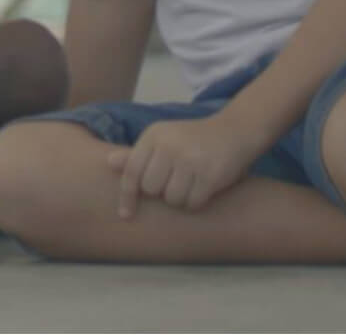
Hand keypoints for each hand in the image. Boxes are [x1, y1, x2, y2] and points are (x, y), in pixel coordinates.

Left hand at [107, 115, 261, 217]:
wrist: (236, 130)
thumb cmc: (194, 140)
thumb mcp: (165, 139)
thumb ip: (138, 154)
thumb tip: (108, 162)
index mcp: (154, 135)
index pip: (131, 172)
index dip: (127, 196)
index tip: (126, 215)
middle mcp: (169, 145)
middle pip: (150, 189)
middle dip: (161, 193)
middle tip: (175, 182)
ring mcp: (190, 159)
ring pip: (171, 198)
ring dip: (180, 199)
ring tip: (190, 184)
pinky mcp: (210, 174)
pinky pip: (192, 203)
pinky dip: (196, 202)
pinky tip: (204, 189)